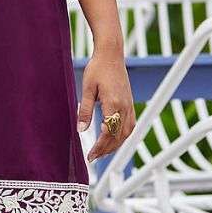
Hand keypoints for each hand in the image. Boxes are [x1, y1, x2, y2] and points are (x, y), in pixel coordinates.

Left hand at [77, 44, 135, 161]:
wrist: (111, 54)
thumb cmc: (97, 69)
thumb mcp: (87, 89)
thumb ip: (84, 111)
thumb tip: (81, 130)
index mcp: (114, 104)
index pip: (108, 133)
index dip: (100, 147)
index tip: (90, 156)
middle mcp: (125, 107)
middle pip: (118, 136)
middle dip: (106, 150)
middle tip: (93, 158)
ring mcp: (130, 105)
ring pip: (126, 133)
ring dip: (115, 145)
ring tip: (102, 152)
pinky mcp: (130, 103)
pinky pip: (130, 125)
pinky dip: (122, 136)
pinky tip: (114, 140)